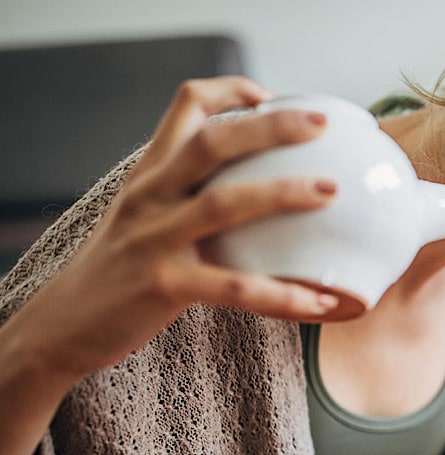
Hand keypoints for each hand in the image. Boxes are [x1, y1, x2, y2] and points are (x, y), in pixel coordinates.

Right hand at [13, 75, 343, 383]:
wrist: (64, 325)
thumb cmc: (121, 271)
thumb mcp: (145, 216)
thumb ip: (188, 195)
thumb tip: (260, 191)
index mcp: (150, 174)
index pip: (187, 106)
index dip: (232, 90)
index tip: (272, 97)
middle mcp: (150, 197)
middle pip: (211, 144)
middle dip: (270, 128)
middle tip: (320, 125)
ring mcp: (155, 240)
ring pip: (223, 205)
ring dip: (282, 193)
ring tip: (331, 191)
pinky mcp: (164, 286)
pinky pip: (236, 288)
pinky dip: (283, 295)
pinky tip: (322, 300)